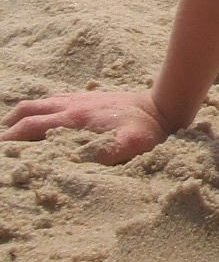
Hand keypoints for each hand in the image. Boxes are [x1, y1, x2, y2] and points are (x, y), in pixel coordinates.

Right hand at [2, 89, 173, 162]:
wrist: (160, 106)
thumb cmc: (145, 130)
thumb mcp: (130, 145)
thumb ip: (108, 153)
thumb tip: (83, 164)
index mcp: (75, 120)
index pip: (31, 127)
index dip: (12, 139)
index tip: (2, 151)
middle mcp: (72, 106)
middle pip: (28, 111)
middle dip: (10, 126)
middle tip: (3, 144)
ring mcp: (78, 99)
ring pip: (39, 103)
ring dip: (21, 116)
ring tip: (11, 131)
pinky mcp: (86, 98)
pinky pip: (53, 100)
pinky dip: (38, 109)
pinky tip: (40, 120)